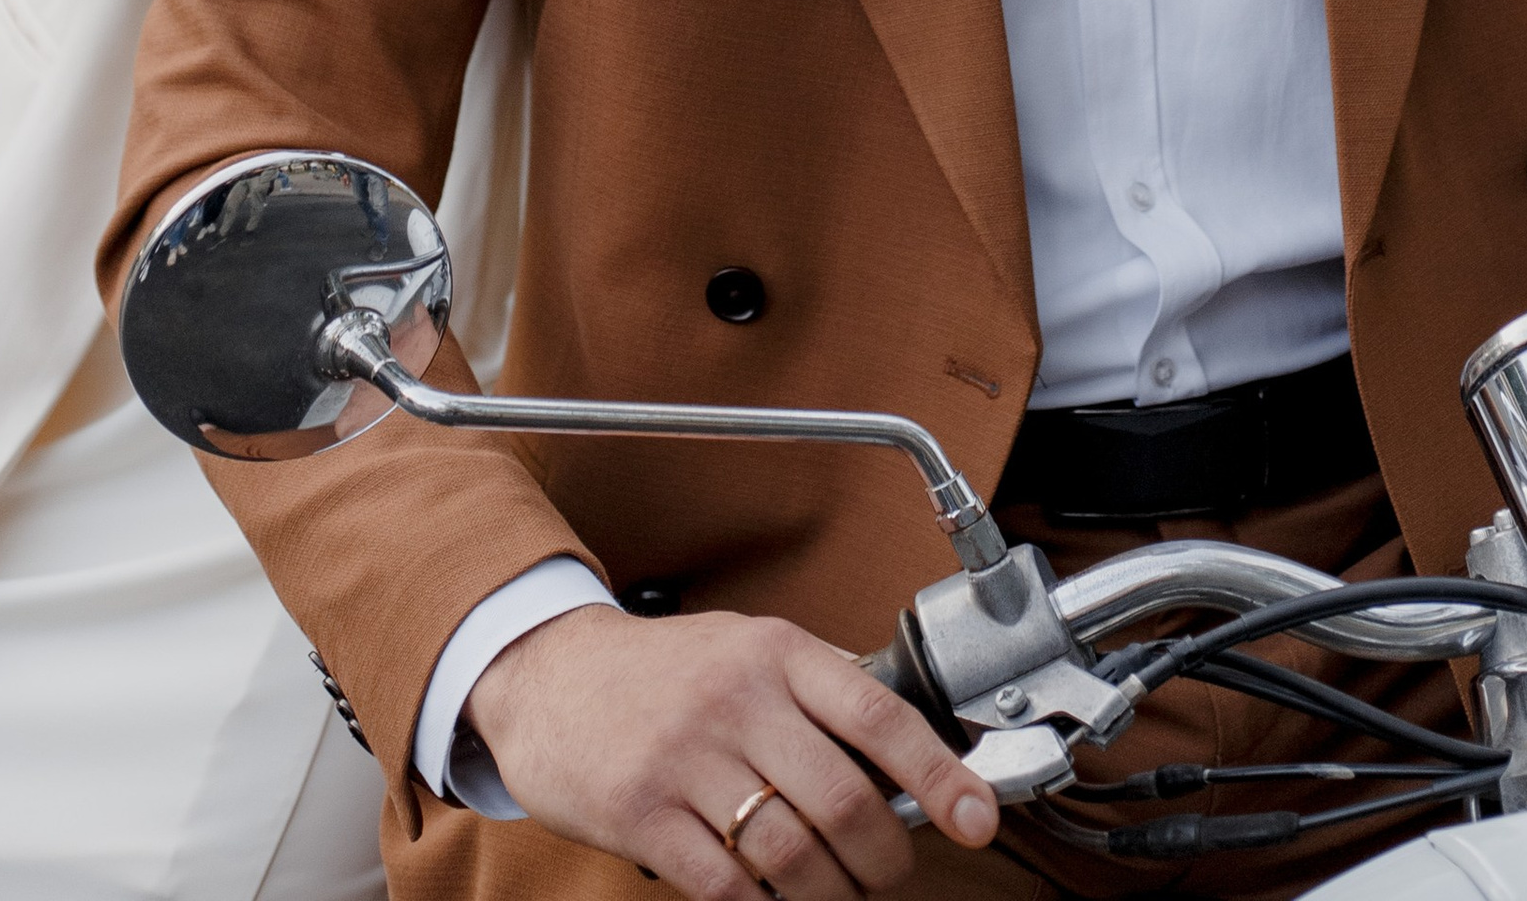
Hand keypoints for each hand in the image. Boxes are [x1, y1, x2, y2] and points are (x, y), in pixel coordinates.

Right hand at [466, 603, 998, 900]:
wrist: (549, 674)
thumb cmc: (664, 671)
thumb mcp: (745, 650)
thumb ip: (817, 695)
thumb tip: (909, 761)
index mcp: (775, 651)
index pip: (877, 713)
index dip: (938, 773)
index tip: (978, 817)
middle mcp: (736, 698)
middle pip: (844, 800)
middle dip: (883, 858)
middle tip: (886, 873)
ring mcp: (686, 757)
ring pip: (792, 853)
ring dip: (830, 894)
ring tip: (834, 895)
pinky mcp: (642, 812)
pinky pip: (726, 886)